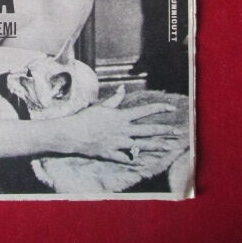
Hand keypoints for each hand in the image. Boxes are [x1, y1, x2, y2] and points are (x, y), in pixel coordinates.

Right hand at [56, 86, 179, 162]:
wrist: (73, 134)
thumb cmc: (86, 118)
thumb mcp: (101, 106)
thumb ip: (115, 99)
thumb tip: (123, 89)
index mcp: (121, 117)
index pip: (144, 111)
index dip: (158, 108)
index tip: (170, 108)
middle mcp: (123, 130)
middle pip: (148, 130)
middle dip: (164, 130)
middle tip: (177, 132)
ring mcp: (119, 143)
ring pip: (142, 146)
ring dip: (156, 146)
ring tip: (168, 147)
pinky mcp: (112, 154)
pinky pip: (126, 158)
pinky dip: (134, 159)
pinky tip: (143, 161)